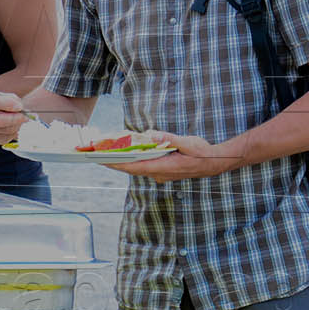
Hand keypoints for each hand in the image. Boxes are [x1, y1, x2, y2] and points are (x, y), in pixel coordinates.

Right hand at [0, 91, 27, 144]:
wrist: (3, 112)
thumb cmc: (6, 102)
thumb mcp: (8, 96)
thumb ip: (13, 100)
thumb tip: (19, 110)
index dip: (9, 104)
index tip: (20, 106)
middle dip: (15, 119)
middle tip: (25, 117)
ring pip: (6, 130)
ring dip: (17, 125)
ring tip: (21, 119)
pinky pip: (8, 137)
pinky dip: (15, 131)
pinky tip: (15, 125)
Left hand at [107, 132, 239, 181]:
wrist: (214, 163)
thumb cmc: (202, 152)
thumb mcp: (188, 143)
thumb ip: (170, 138)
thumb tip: (153, 135)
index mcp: (164, 167)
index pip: (134, 167)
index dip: (116, 164)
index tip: (101, 160)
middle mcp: (159, 173)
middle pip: (131, 168)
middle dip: (113, 162)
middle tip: (94, 155)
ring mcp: (160, 174)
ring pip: (136, 168)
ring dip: (121, 162)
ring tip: (104, 153)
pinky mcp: (162, 171)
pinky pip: (143, 166)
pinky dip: (132, 160)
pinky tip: (124, 153)